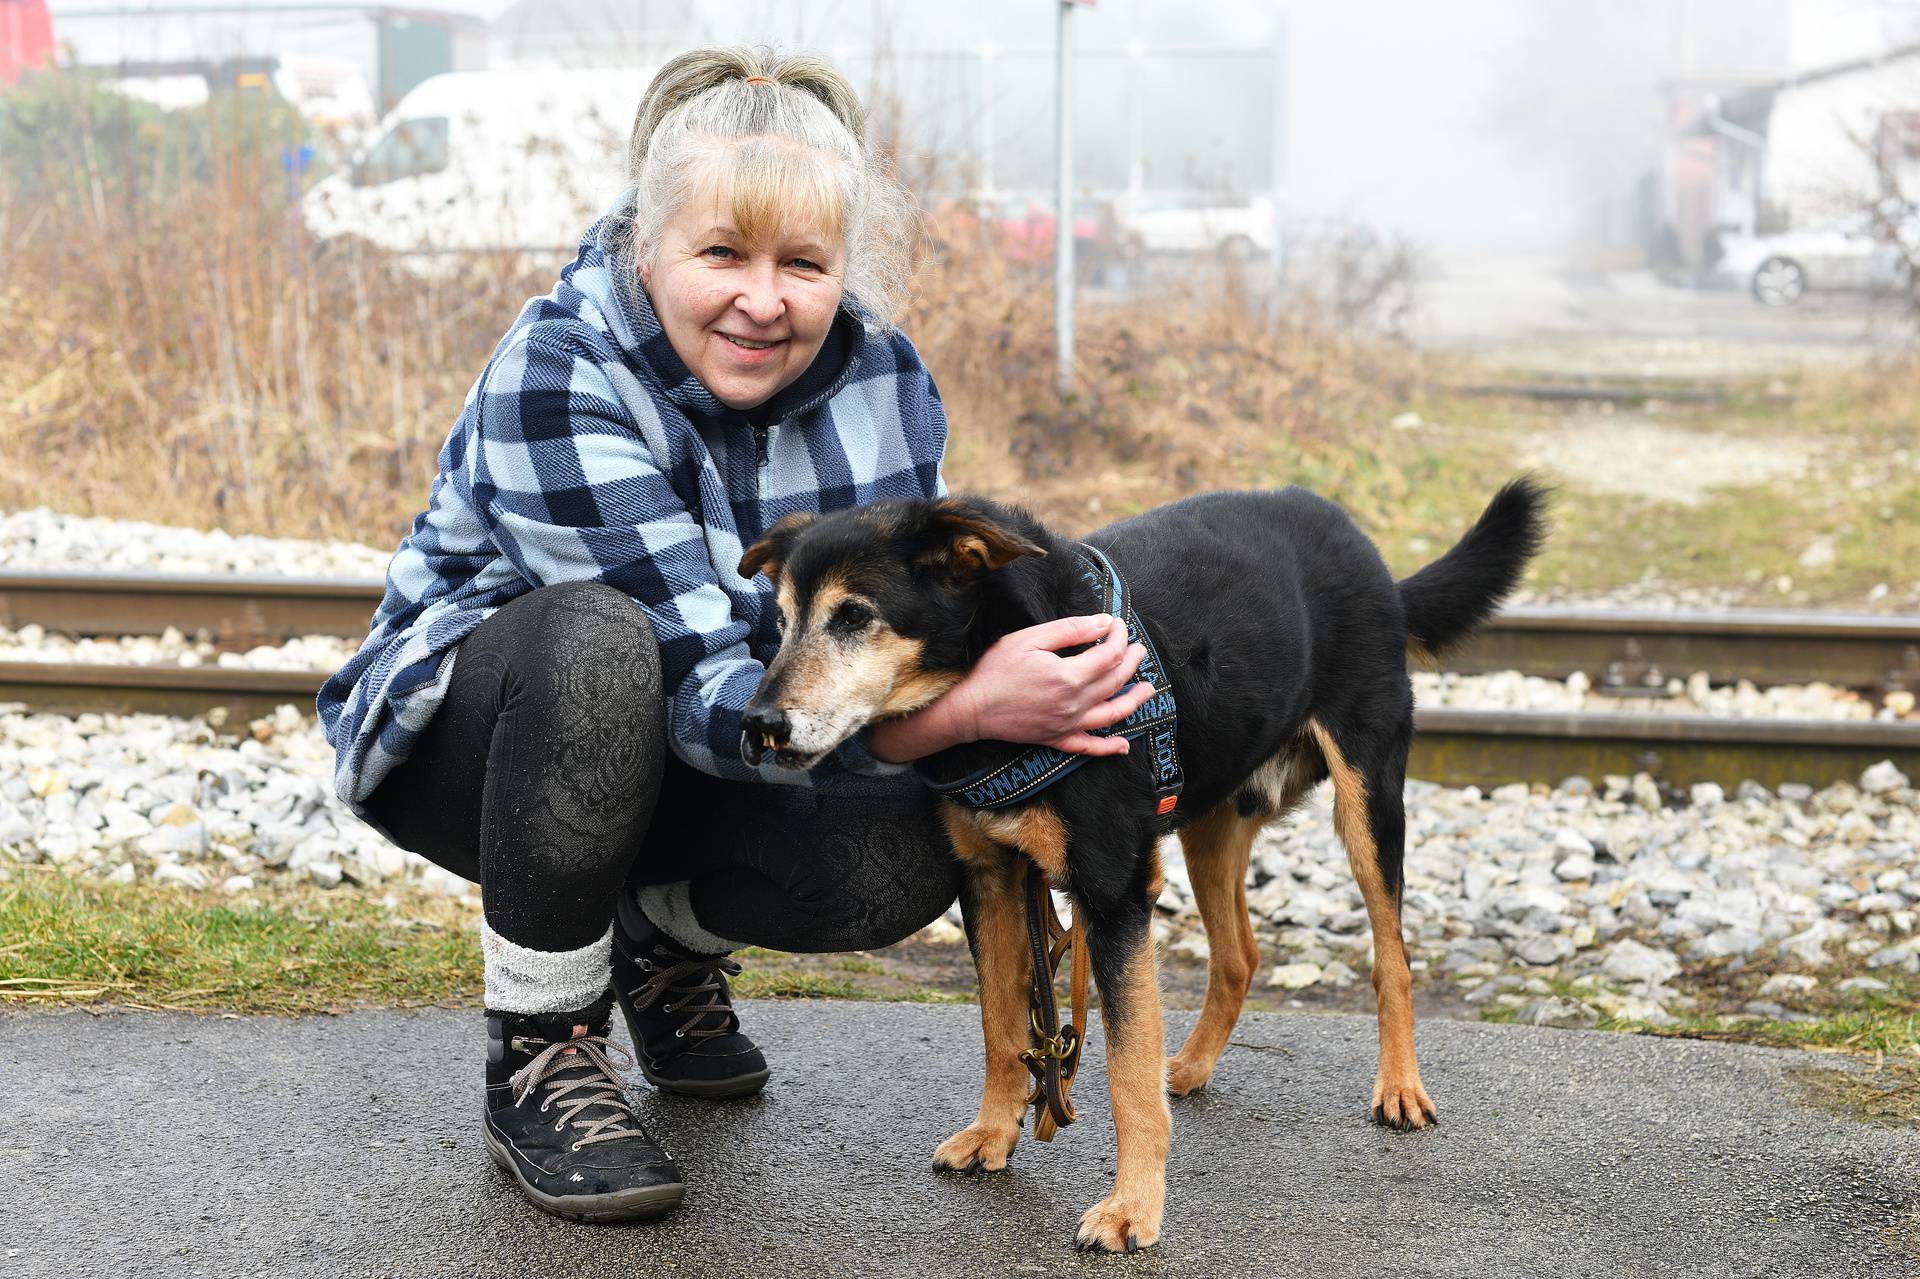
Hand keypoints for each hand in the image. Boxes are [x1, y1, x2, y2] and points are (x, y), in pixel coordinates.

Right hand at [946, 613, 1157, 755]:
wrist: (971, 709)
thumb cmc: (996, 670)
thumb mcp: (1029, 639)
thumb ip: (1070, 631)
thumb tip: (1103, 623)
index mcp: (1068, 676)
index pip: (1108, 655)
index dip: (1118, 637)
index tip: (1116, 624)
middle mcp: (1074, 704)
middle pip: (1115, 681)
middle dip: (1131, 661)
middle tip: (1138, 649)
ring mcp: (1068, 725)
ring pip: (1112, 714)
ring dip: (1134, 701)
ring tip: (1148, 689)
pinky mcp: (1057, 739)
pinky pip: (1089, 747)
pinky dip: (1109, 748)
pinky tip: (1124, 745)